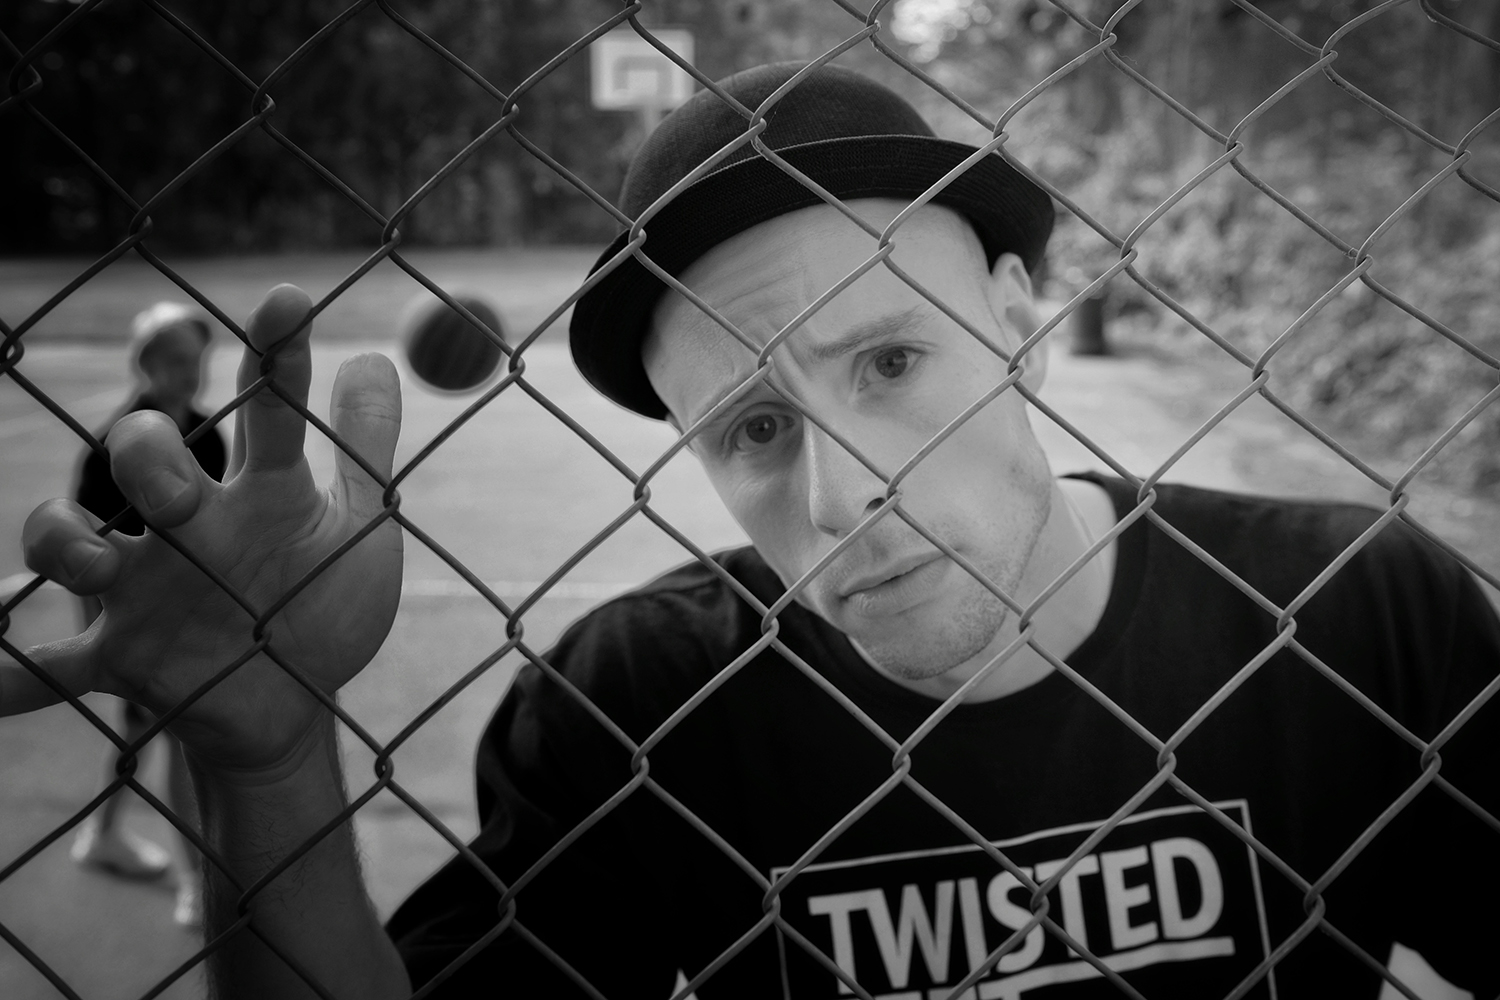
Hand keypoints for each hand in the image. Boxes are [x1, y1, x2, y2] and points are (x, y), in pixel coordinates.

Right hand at [7, 285, 402, 777]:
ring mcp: (144, 591)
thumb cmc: (321, 608)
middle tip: (172, 485)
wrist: (289, 706)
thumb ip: (367, 451)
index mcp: (265, 495)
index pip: (271, 412)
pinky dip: (8, 674)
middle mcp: (191, 527)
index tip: (292, 303)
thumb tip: (376, 358)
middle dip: (147, 454)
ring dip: (64, 543)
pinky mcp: (117, 662)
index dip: (278, 356)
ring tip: (95, 563)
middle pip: (146, 460)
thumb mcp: (361, 533)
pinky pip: (44, 667)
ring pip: (67, 544)